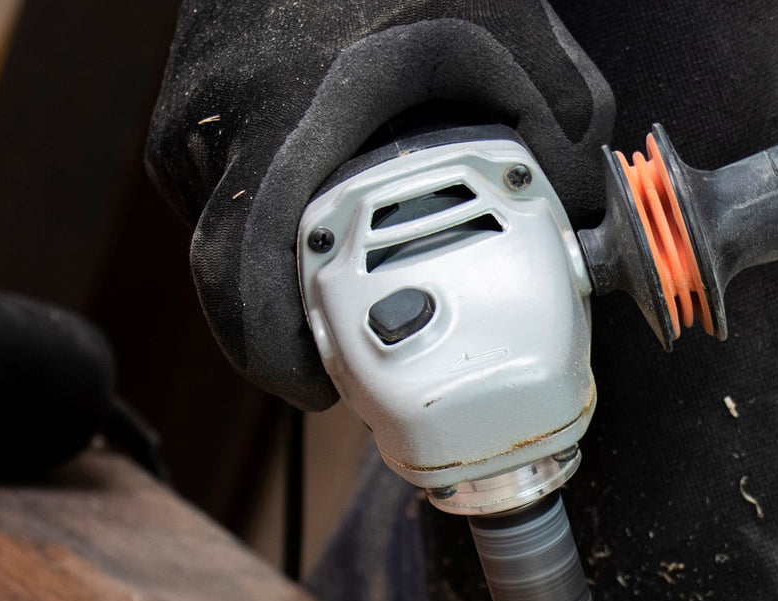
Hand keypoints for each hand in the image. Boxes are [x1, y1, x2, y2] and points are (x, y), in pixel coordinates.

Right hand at [145, 0, 613, 409]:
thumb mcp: (497, 20)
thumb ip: (556, 112)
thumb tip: (582, 188)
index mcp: (289, 122)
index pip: (244, 279)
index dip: (277, 354)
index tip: (323, 386)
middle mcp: (224, 126)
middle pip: (235, 276)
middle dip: (294, 327)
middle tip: (353, 353)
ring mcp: (199, 116)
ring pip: (229, 238)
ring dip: (286, 275)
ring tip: (348, 289)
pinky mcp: (194, 109)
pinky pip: (225, 196)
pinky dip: (276, 224)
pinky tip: (324, 217)